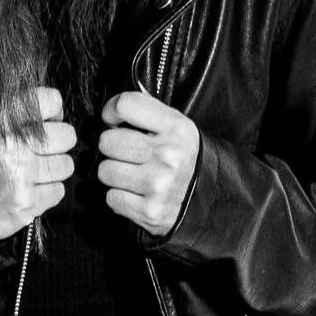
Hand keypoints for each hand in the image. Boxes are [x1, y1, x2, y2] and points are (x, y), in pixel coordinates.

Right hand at [0, 86, 77, 242]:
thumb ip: (19, 116)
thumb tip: (57, 113)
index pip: (50, 101)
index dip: (54, 113)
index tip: (47, 122)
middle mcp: (10, 143)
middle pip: (67, 135)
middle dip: (58, 146)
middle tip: (40, 154)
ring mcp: (19, 173)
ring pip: (66, 165)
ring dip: (53, 172)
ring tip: (32, 175)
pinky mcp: (26, 201)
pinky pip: (58, 191)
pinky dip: (47, 194)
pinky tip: (29, 192)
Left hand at [97, 89, 199, 238]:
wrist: (210, 199)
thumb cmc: (183, 158)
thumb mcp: (176, 127)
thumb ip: (146, 112)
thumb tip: (112, 109)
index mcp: (176, 128)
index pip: (125, 105)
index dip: (111, 112)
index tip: (113, 120)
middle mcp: (169, 155)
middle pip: (107, 141)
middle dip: (113, 147)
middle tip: (130, 154)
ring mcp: (159, 184)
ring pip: (105, 171)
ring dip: (114, 174)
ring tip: (134, 175)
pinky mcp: (150, 210)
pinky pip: (111, 198)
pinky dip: (119, 197)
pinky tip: (137, 193)